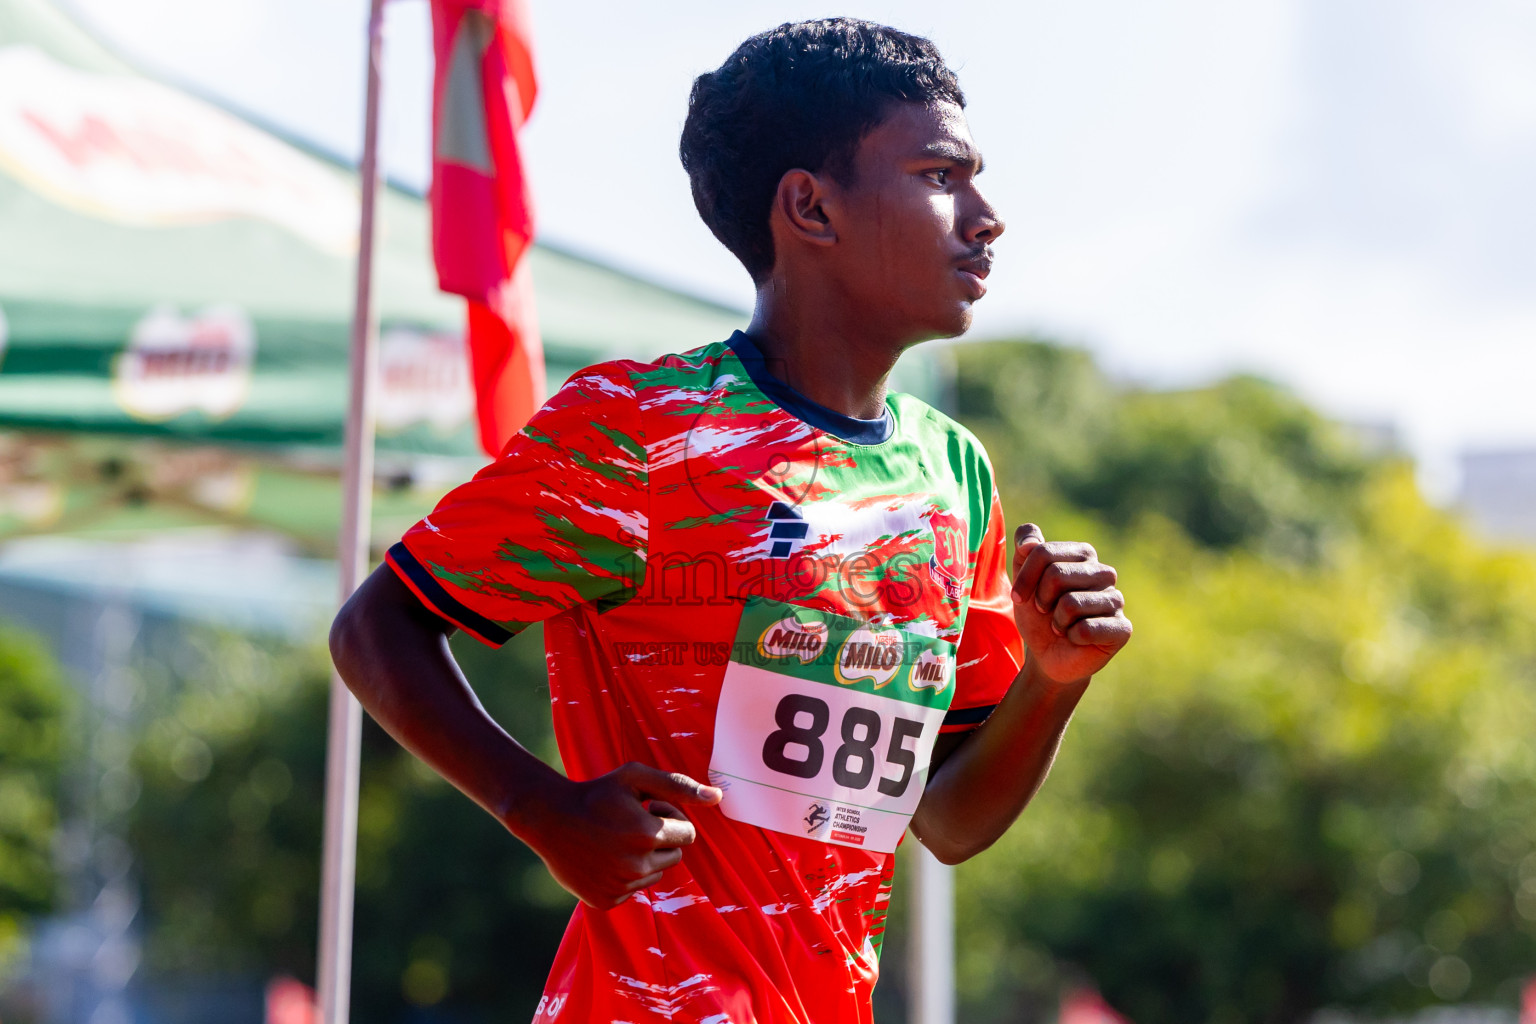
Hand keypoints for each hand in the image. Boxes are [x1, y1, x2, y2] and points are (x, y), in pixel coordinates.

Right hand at [517, 762, 721, 908]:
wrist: (549, 818)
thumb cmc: (597, 793)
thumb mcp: (636, 778)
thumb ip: (678, 786)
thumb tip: (717, 798)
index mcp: (646, 834)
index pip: (688, 834)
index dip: (670, 817)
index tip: (648, 808)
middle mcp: (635, 865)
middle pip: (675, 856)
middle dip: (661, 839)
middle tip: (632, 824)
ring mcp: (620, 887)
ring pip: (655, 874)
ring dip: (644, 858)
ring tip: (616, 839)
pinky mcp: (606, 901)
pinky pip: (633, 889)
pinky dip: (625, 875)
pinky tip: (604, 857)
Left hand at [1010, 524, 1131, 683]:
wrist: (1047, 655)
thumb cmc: (1039, 615)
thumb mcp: (1023, 581)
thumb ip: (1024, 552)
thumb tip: (1029, 540)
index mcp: (1083, 554)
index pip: (1043, 551)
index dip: (1024, 578)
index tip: (1018, 596)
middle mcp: (1104, 573)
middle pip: (1056, 574)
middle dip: (1040, 600)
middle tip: (1046, 612)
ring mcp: (1116, 600)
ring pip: (1070, 603)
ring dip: (1056, 621)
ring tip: (1062, 626)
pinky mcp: (1123, 628)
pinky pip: (1086, 629)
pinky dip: (1071, 637)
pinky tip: (1077, 639)